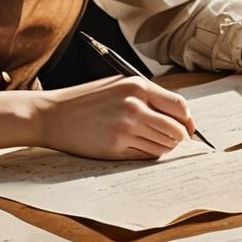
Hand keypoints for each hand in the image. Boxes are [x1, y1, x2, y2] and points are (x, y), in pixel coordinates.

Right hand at [37, 75, 195, 158]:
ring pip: (163, 146)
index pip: (180, 107)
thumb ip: (147, 96)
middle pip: (176, 131)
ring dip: (162, 148)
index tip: (188, 128)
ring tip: (148, 141)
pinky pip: (146, 157)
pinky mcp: (116, 148)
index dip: (188, 121)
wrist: (54, 115)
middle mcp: (135, 105)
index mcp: (138, 85)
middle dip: (178, 139)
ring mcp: (126, 128)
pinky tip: (135, 147)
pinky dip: (147, 155)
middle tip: (174, 141)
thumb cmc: (87, 100)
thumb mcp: (119, 85)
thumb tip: (178, 116)